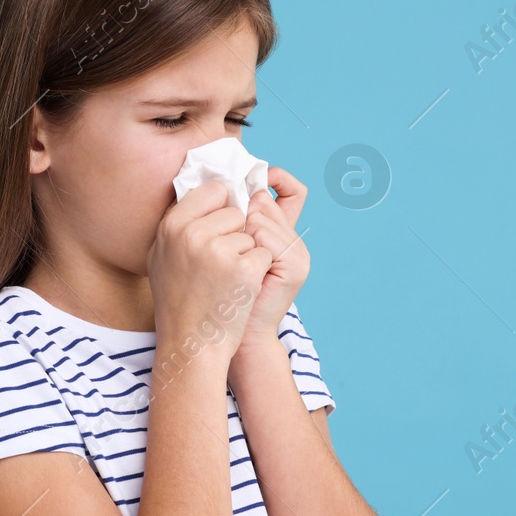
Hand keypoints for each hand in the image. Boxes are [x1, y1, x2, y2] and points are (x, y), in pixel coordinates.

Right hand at [148, 178, 273, 365]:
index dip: (222, 209)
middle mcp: (192, 233)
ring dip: (246, 256)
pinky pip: (263, 255)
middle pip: (236, 212)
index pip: (213, 190)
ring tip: (224, 283)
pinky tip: (238, 291)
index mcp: (172, 225)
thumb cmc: (178, 302)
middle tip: (216, 268)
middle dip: (235, 236)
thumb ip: (180, 222)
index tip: (217, 232)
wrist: (191, 345)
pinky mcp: (242, 269)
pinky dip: (257, 273)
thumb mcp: (162, 256)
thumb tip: (202, 190)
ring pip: (251, 235)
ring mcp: (218, 250)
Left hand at [233, 165, 309, 351]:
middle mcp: (294, 240)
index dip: (275, 179)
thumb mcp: (222, 249)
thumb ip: (230, 219)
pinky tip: (239, 270)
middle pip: (266, 201)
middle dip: (239, 215)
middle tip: (224, 244)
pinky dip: (245, 248)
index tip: (247, 183)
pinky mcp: (295, 266)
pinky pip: (263, 236)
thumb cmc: (217, 293)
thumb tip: (221, 182)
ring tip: (229, 263)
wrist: (230, 336)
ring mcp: (298, 253)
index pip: (291, 191)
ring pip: (261, 216)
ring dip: (236, 233)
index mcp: (281, 233)